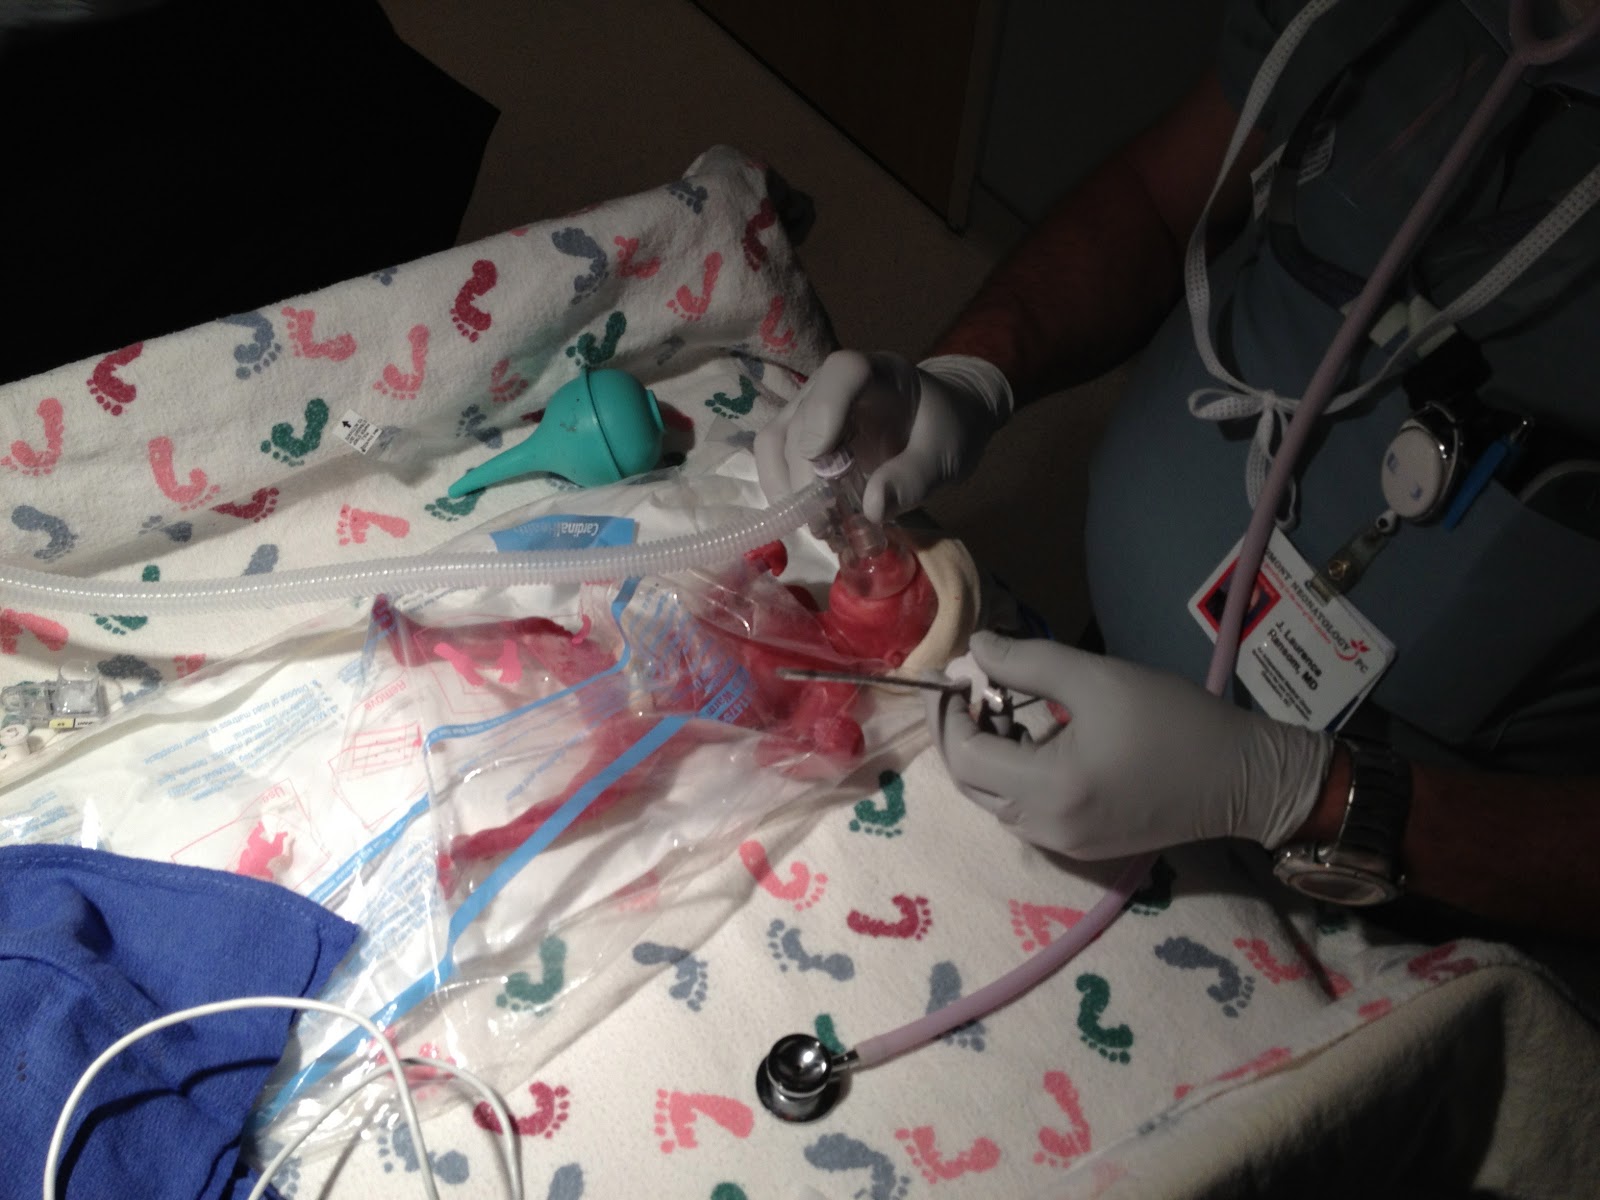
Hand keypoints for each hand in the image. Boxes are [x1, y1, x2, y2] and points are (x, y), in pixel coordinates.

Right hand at [755, 349, 1012, 522]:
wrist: (939, 425)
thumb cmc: (945, 432)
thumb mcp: (944, 458)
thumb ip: (913, 479)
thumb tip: (870, 509)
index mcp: (880, 373)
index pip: (844, 372)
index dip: (826, 409)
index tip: (822, 459)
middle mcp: (835, 382)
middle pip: (803, 418)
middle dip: (808, 476)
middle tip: (828, 524)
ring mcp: (810, 405)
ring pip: (777, 439)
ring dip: (787, 487)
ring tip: (818, 526)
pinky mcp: (799, 432)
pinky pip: (774, 457)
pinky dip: (782, 491)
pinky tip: (806, 518)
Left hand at [926, 632, 1333, 859]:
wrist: (1243, 779)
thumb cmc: (1174, 722)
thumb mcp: (1098, 678)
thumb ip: (1027, 661)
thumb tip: (974, 650)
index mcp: (1048, 790)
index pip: (966, 755)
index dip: (946, 713)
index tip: (943, 673)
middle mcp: (1045, 829)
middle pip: (971, 783)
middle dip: (959, 732)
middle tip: (966, 686)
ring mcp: (1062, 844)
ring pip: (994, 799)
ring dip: (986, 753)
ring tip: (1001, 703)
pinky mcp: (1080, 845)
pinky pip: (1024, 810)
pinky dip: (1013, 773)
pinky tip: (1030, 734)